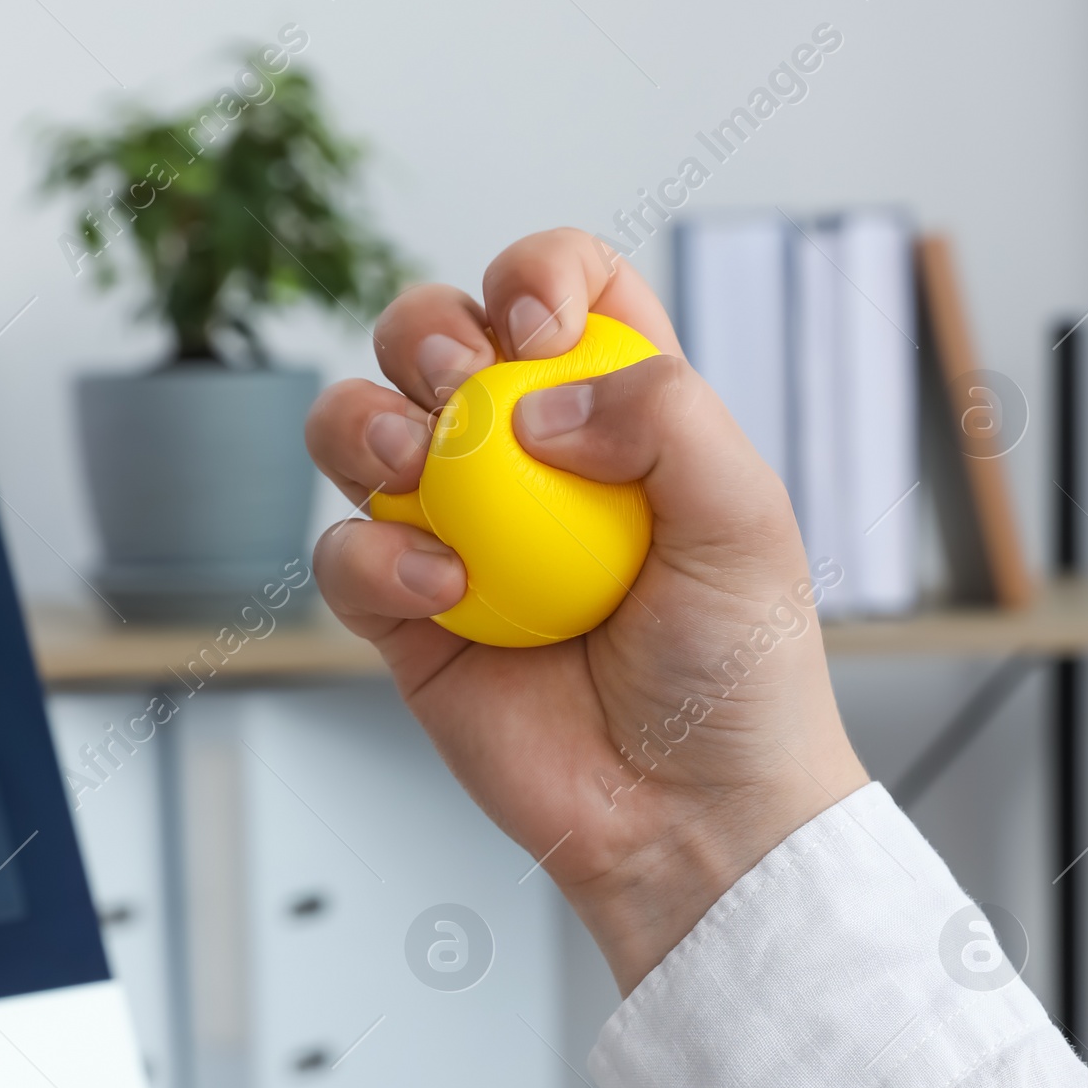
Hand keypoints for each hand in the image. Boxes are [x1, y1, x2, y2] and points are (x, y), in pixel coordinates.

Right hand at [306, 228, 865, 991]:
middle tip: (460, 389)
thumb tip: (532, 402)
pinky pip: (342, 556)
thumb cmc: (740, 669)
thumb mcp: (745, 517)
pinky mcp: (406, 618)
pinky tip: (444, 593)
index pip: (561, 286)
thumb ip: (665, 414)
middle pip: (432, 333)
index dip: (537, 274)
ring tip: (418, 474)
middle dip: (424, 330)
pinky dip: (373, 559)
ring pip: (357, 424)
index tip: (545, 333)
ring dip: (364, 424)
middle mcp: (525, 457)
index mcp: (619, 410)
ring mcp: (458, 533)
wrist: (692, 812)